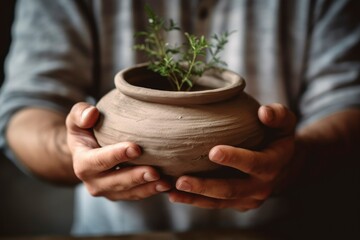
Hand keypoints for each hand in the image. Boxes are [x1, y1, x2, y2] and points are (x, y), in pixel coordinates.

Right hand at [66, 102, 170, 200]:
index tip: (136, 148)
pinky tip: (167, 186)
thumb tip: (91, 114)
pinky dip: (152, 191)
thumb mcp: (77, 118)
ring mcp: (108, 191)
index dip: (116, 155)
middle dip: (136, 178)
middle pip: (115, 182)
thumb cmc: (85, 129)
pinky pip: (137, 195)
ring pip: (129, 193)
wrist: (86, 149)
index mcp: (82, 163)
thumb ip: (81, 113)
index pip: (98, 161)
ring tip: (165, 183)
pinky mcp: (121, 194)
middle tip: (155, 172)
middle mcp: (93, 182)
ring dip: (147, 189)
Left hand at [168, 103, 296, 210]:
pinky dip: (195, 201)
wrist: (285, 166)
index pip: (254, 163)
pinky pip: (216, 205)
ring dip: (195, 198)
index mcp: (273, 164)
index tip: (213, 152)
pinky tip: (175, 195)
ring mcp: (249, 199)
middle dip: (206, 186)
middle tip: (181, 180)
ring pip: (220, 201)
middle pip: (231, 189)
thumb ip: (278, 115)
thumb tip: (264, 112)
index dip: (235, 158)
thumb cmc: (278, 138)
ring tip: (172, 191)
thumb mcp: (285, 124)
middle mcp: (261, 186)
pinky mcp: (238, 204)